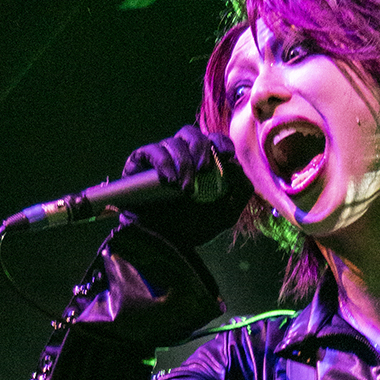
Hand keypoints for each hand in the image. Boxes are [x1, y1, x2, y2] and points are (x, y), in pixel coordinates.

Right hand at [120, 124, 252, 249]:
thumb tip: (237, 165)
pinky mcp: (139, 164)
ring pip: (174, 142)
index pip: (213, 141)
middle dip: (201, 148)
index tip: (226, 154)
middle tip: (204, 169)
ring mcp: (160, 158)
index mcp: (201, 164)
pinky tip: (169, 181)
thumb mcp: (225, 215)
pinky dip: (163, 163)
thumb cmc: (192, 229)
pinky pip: (152, 151)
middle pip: (191, 134)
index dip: (220, 142)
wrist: (161, 245)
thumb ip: (240, 192)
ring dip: (184, 163)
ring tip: (185, 190)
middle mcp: (180, 157)